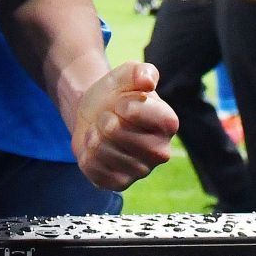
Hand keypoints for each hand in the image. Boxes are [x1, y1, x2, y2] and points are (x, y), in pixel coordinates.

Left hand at [72, 61, 176, 190]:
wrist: (95, 113)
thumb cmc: (116, 94)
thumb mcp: (127, 74)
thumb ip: (140, 72)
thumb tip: (147, 81)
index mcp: (168, 123)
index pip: (139, 112)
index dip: (123, 104)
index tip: (122, 102)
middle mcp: (160, 151)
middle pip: (115, 131)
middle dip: (103, 119)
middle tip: (109, 118)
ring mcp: (141, 170)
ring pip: (102, 149)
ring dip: (93, 135)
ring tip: (102, 132)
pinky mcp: (120, 183)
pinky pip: (93, 168)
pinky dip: (87, 155)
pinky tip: (96, 149)